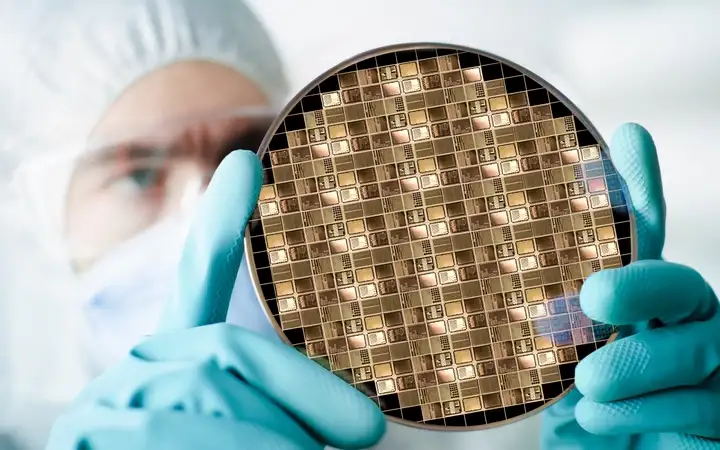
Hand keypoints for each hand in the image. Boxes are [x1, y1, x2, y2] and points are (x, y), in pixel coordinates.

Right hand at [46, 151, 385, 449]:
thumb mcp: (263, 439)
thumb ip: (289, 418)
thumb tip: (368, 428)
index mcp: (180, 359)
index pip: (198, 277)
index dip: (221, 222)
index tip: (247, 166)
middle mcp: (139, 369)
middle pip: (227, 355)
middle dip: (302, 403)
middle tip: (360, 436)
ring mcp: (106, 406)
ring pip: (212, 400)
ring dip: (273, 443)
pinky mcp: (86, 439)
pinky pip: (172, 434)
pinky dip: (236, 449)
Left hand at [541, 124, 719, 448]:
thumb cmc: (567, 414)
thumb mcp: (539, 363)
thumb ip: (540, 306)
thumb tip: (495, 251)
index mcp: (633, 302)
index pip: (641, 235)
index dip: (638, 187)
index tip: (627, 137)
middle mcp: (675, 325)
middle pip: (680, 284)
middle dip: (642, 282)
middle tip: (594, 297)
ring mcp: (706, 369)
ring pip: (699, 343)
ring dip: (641, 360)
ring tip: (587, 381)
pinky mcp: (718, 416)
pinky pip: (703, 404)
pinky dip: (651, 407)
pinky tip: (597, 415)